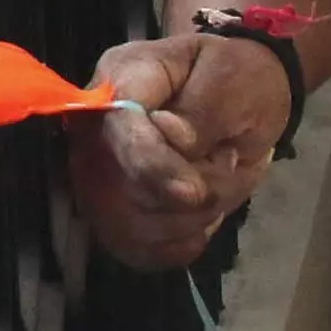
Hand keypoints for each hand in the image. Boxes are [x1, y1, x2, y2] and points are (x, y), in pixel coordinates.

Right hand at [64, 32, 290, 267]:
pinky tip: (201, 216)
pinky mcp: (113, 217)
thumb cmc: (233, 80)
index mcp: (120, 78)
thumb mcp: (235, 79)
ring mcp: (97, 177)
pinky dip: (182, 243)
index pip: (116, 130)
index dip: (152, 167)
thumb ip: (206, 107)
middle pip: (124, 189)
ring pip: (135, 228)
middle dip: (191, 193)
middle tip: (227, 159)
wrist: (237, 101)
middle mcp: (93, 130)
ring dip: (195, 218)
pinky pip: (142, 251)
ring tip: (217, 180)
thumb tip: (176, 139)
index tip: (194, 192)